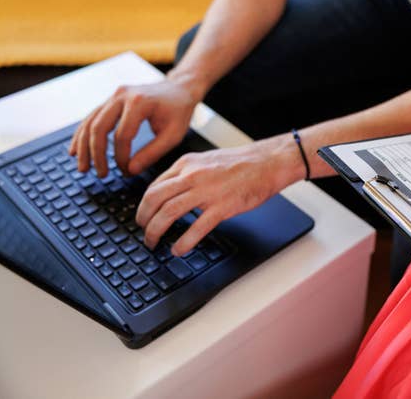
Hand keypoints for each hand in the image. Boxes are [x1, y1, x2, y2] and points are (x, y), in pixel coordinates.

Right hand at [69, 77, 199, 177]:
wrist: (178, 88)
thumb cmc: (178, 111)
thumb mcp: (173, 135)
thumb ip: (152, 153)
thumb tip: (130, 170)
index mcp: (139, 102)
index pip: (122, 136)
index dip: (121, 157)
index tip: (126, 172)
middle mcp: (122, 95)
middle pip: (99, 127)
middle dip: (96, 154)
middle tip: (100, 174)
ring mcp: (113, 96)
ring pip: (90, 122)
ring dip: (84, 147)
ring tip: (82, 168)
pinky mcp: (110, 100)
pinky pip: (91, 118)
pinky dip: (82, 135)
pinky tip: (76, 151)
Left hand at [135, 136, 301, 255]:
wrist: (267, 163)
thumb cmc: (241, 164)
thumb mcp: (206, 161)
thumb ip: (187, 175)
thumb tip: (171, 193)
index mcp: (186, 164)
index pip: (154, 186)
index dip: (143, 205)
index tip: (143, 216)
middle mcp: (192, 176)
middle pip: (154, 199)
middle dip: (143, 219)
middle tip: (143, 232)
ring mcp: (206, 192)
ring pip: (168, 212)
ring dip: (155, 231)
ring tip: (154, 243)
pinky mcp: (222, 207)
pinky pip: (195, 228)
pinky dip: (183, 242)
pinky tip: (178, 250)